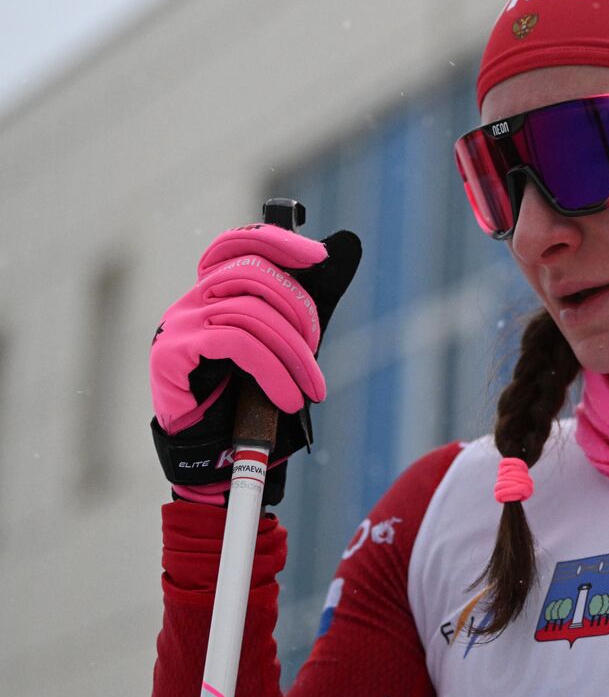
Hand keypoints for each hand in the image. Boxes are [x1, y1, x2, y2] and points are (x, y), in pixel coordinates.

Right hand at [149, 224, 360, 503]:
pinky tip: (289, 398)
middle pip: (253, 276)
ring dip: (294, 354)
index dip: (276, 240)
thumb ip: (312, 296)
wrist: (216, 456)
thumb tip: (348, 243)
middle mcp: (193, 301)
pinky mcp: (172, 354)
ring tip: (311, 390)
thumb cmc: (252, 398)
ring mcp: (179, 324)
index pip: (237, 244)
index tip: (319, 256)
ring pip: (250, 312)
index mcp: (216, 292)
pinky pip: (235, 344)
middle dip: (300, 312)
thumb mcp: (289, 342)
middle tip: (317, 353)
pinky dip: (273, 371)